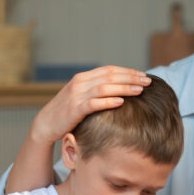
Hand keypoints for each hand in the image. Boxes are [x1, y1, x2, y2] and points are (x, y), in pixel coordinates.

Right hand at [30, 66, 149, 143]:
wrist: (46, 124)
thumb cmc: (68, 112)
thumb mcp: (82, 96)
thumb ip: (97, 90)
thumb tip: (121, 89)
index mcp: (83, 77)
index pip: (109, 70)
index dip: (128, 71)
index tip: (143, 75)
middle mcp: (80, 83)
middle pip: (110, 76)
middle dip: (131, 78)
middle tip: (147, 82)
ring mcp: (76, 95)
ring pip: (104, 88)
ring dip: (124, 88)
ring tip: (139, 91)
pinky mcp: (74, 109)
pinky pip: (94, 103)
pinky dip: (108, 101)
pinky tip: (121, 102)